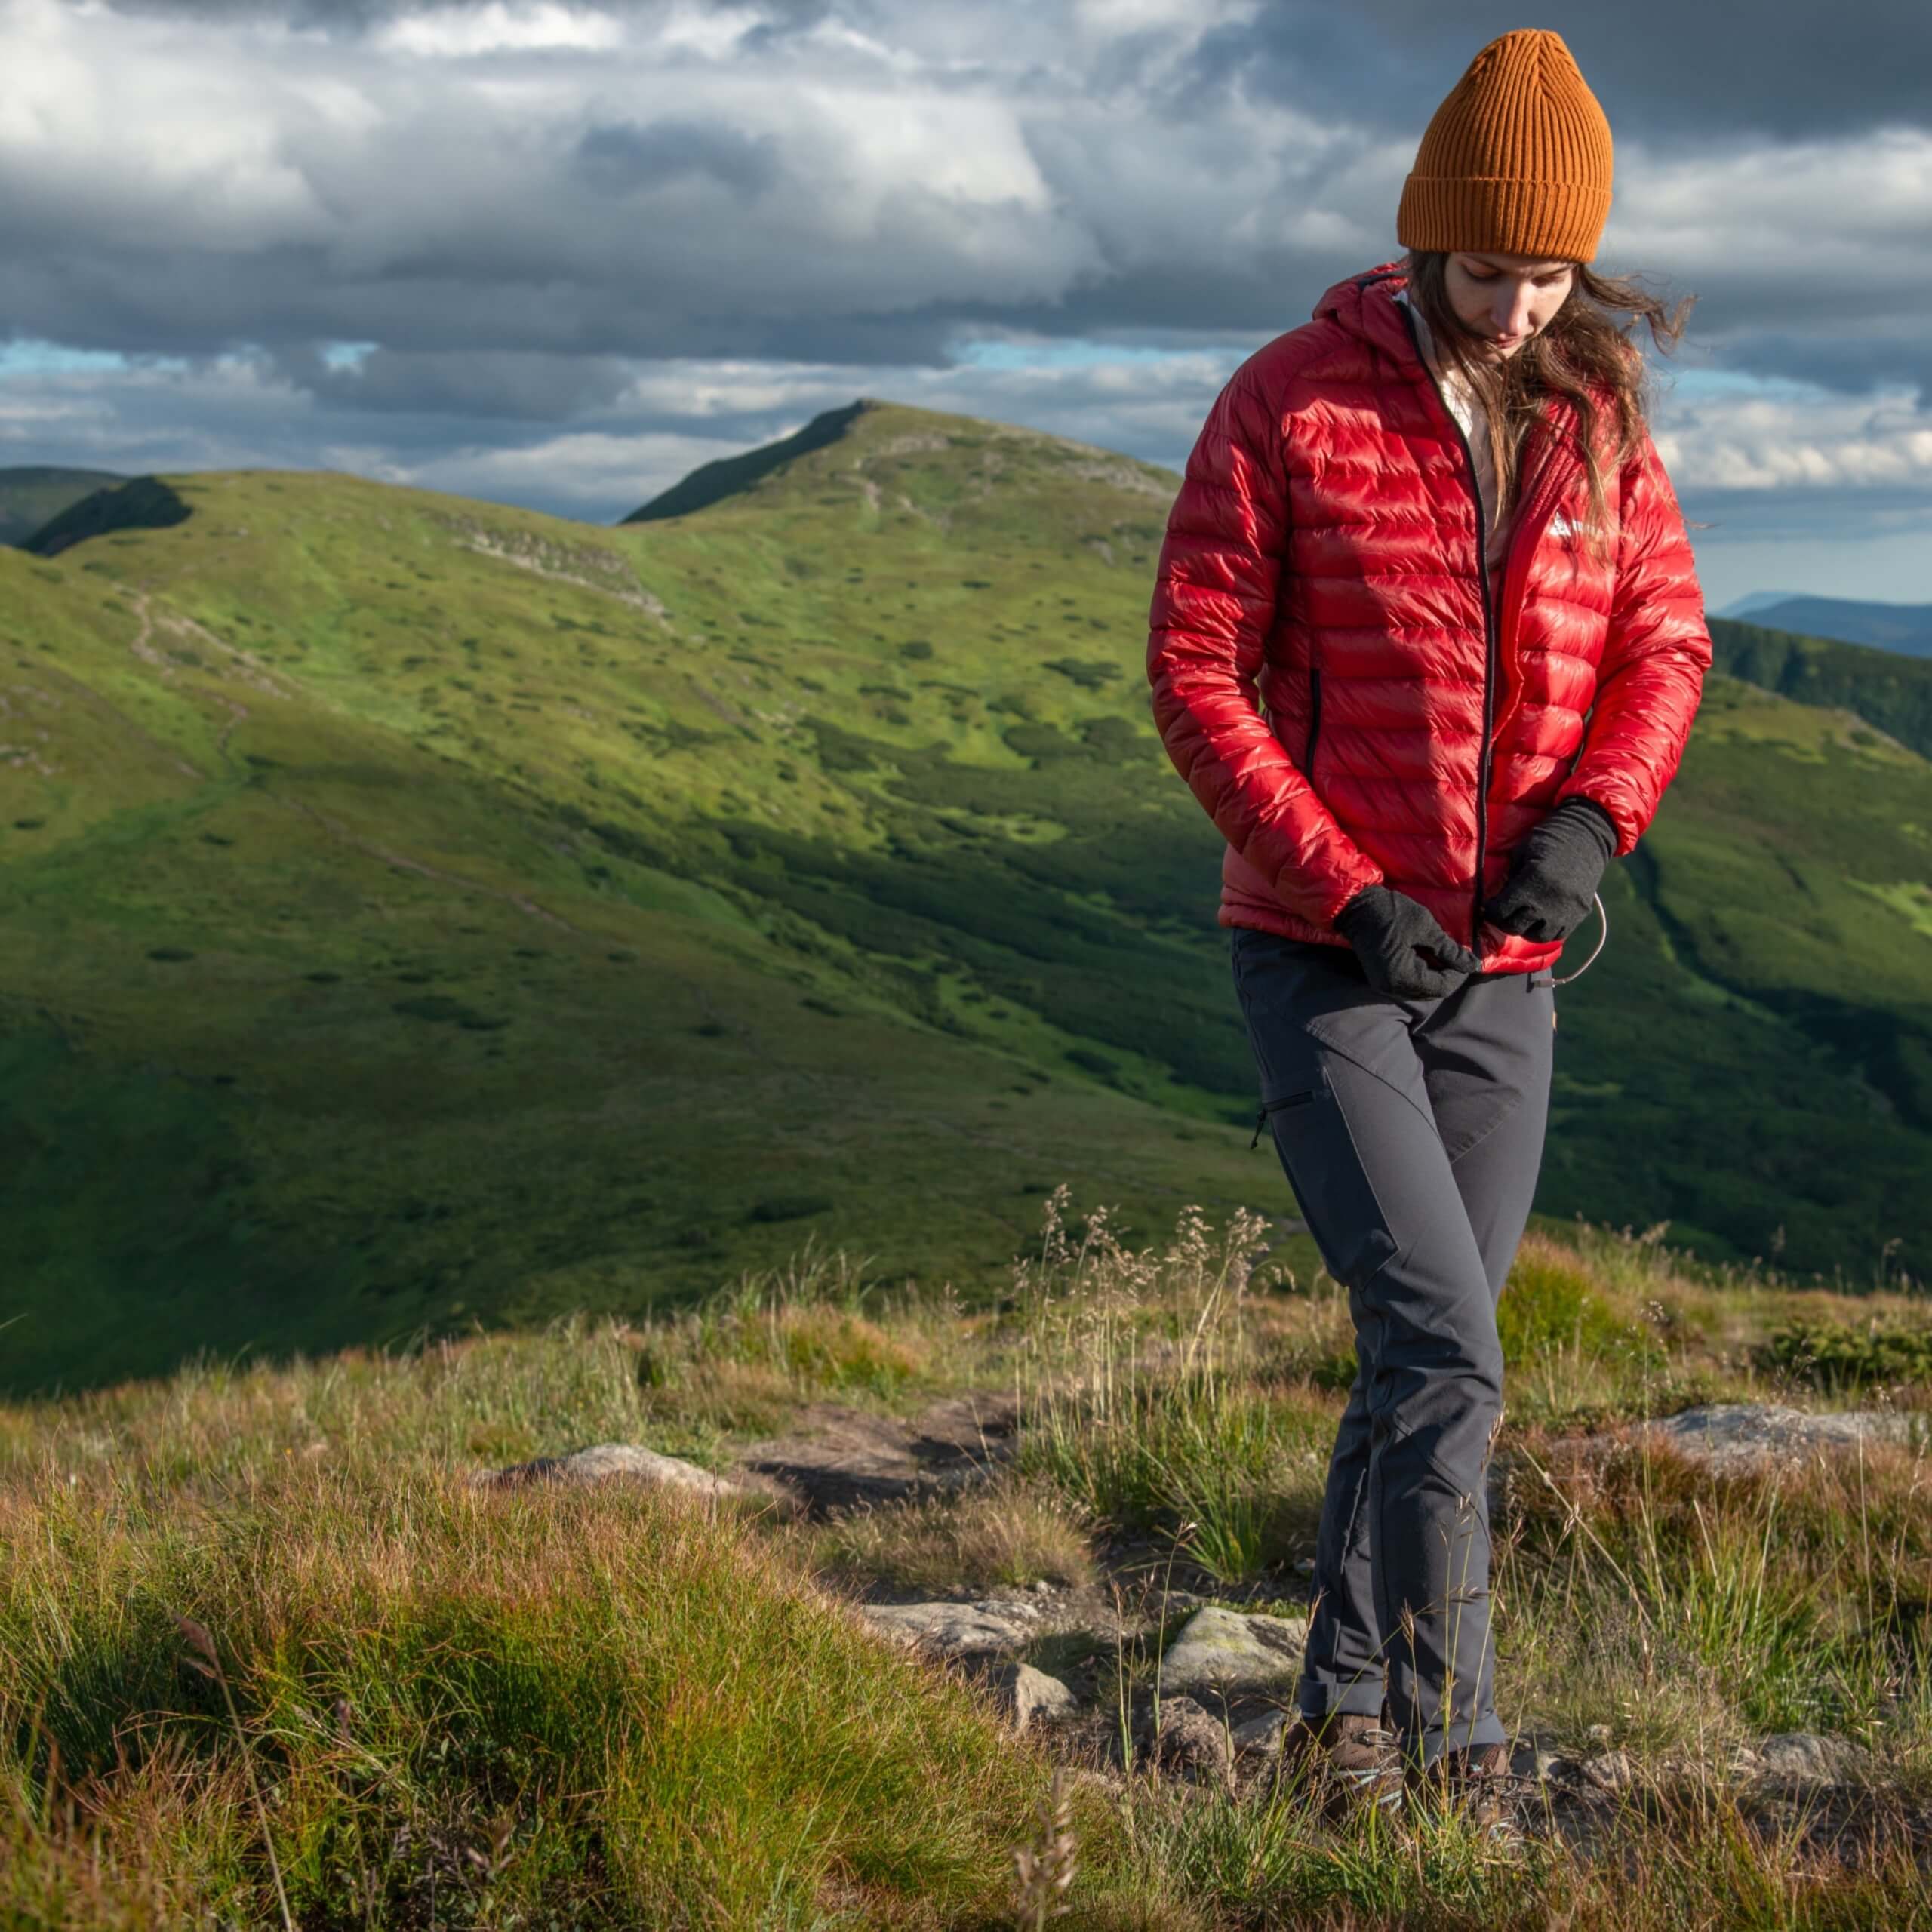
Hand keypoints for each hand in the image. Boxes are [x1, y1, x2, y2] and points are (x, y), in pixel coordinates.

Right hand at [1334, 885, 1481, 998]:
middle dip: (1447, 976)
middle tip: (1455, 954)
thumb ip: (1450, 950)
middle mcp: (1392, 988)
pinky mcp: (1381, 979)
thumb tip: (1474, 965)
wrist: (1355, 905)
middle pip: (1431, 993)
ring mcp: (1384, 985)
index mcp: (1402, 977)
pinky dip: (1421, 974)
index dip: (1458, 974)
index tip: (1467, 956)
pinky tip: (1425, 957)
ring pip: (1421, 990)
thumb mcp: (1425, 927)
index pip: (1441, 987)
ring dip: (1434, 976)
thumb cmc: (1391, 912)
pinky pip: (1408, 985)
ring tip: (1440, 954)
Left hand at [1483, 797, 1616, 942]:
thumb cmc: (1549, 839)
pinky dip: (1546, 930)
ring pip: (1537, 936)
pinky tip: (1541, 919)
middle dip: (1503, 921)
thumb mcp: (1521, 853)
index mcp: (1532, 882)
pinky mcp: (1580, 913)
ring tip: (1523, 917)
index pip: (1500, 912)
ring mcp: (1567, 910)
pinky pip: (1558, 934)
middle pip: (1515, 927)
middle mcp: (1549, 901)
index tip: (1488, 906)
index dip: (1490, 911)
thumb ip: (1509, 879)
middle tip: (1501, 912)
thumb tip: (1497, 900)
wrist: (1588, 836)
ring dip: (1526, 929)